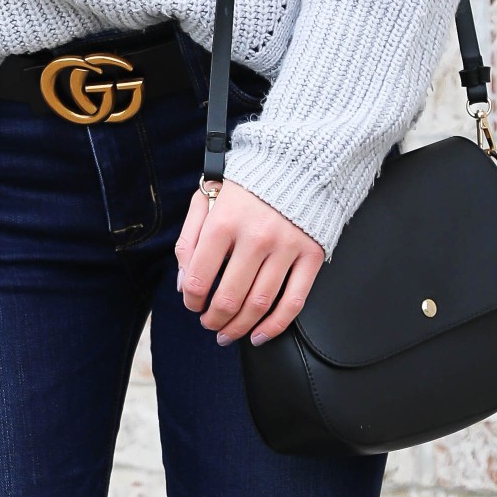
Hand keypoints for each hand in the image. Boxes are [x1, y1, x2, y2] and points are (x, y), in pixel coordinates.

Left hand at [175, 178, 323, 345]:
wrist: (298, 161)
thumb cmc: (247, 183)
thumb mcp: (208, 198)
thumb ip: (190, 240)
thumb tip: (185, 285)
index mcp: (224, 221)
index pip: (200, 278)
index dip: (192, 300)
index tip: (193, 304)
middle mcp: (255, 236)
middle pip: (229, 298)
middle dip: (213, 319)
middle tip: (209, 324)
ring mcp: (286, 247)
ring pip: (259, 304)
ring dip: (239, 327)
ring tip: (228, 333)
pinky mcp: (311, 255)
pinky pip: (294, 302)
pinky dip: (275, 326)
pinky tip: (260, 334)